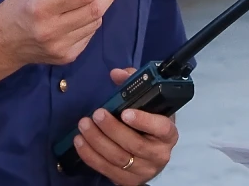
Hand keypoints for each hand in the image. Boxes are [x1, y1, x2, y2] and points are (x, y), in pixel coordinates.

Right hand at [0, 0, 118, 66]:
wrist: (5, 40)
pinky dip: (91, 21)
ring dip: (99, 6)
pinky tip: (76, 17)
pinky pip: (90, 34)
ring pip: (96, 22)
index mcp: (42, 6)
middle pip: (96, 9)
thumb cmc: (22, 3)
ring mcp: (61, 47)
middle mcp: (52, 30)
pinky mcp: (68, 57)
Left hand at [72, 68, 179, 185]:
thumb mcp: (147, 104)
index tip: (126, 112)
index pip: (162, 128)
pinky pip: (106, 169)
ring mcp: (144, 170)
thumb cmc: (148, 124)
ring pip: (118, 158)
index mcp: (168, 133)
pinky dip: (90, 155)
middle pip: (135, 144)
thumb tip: (116, 73)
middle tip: (96, 114)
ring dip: (97, 141)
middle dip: (112, 129)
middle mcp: (159, 154)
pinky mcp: (128, 182)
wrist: (150, 154)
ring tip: (83, 125)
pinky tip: (80, 142)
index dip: (144, 121)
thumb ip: (133, 84)